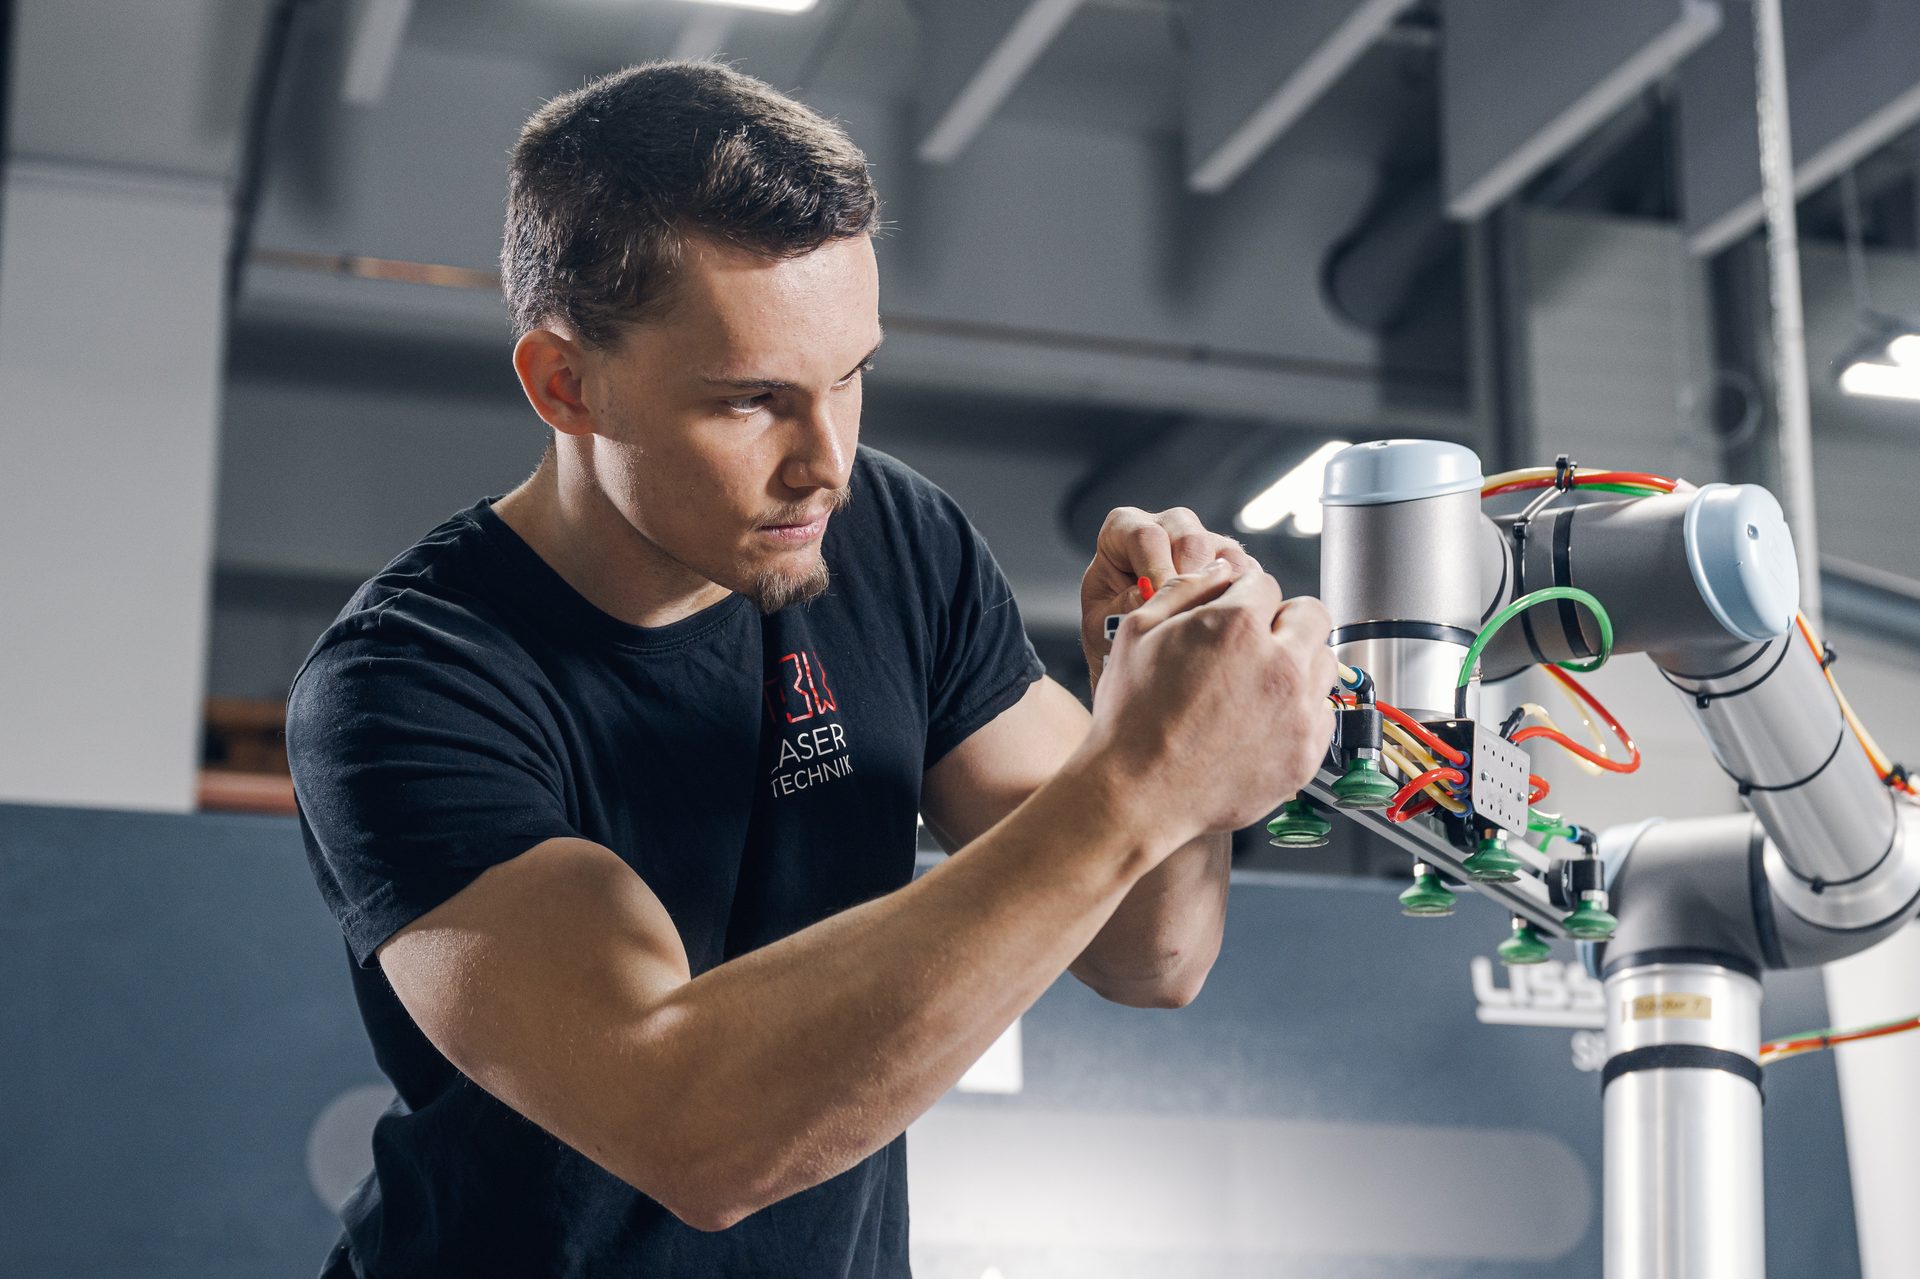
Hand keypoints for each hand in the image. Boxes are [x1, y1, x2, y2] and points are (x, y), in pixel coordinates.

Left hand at [1080, 506, 1255, 687]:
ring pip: (1224, 552)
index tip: (1159, 607)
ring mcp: (1203, 540)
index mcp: (1126, 530)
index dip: (1156, 571)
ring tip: (1207, 625)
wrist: (1133, 653)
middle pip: (1190, 538)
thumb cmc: (1109, 631)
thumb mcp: (1101, 624)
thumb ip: (1120, 606)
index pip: (1146, 536)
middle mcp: (1168, 526)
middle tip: (1186, 619)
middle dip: (1191, 581)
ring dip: (1221, 591)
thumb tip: (1144, 595)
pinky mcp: (1231, 563)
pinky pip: (1247, 571)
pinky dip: (1242, 598)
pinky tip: (1228, 625)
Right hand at [1080, 560, 1337, 848]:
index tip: (1232, 616)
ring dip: (1298, 663)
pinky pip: (1324, 714)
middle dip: (1284, 620)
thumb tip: (1219, 570)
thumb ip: (1184, 589)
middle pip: (1311, 615)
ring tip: (1260, 684)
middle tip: (1256, 642)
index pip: (1265, 583)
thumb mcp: (1137, 632)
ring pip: (1325, 662)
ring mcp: (1297, 712)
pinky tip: (1265, 720)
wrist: (1138, 794)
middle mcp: (1278, 664)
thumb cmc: (1131, 718)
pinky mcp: (1306, 754)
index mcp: (1236, 625)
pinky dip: (1302, 712)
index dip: (1243, 596)